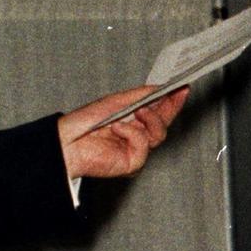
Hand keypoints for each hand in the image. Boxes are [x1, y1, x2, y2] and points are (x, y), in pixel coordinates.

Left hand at [58, 83, 188, 181]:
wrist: (68, 141)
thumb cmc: (85, 122)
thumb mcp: (117, 100)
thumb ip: (141, 95)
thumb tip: (161, 87)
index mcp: (131, 120)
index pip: (158, 112)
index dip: (173, 101)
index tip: (183, 87)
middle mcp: (135, 135)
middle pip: (164, 123)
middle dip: (170, 108)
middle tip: (175, 93)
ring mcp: (134, 150)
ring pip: (159, 134)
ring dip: (149, 120)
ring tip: (135, 112)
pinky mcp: (132, 163)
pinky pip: (144, 146)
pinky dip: (132, 134)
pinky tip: (117, 129)